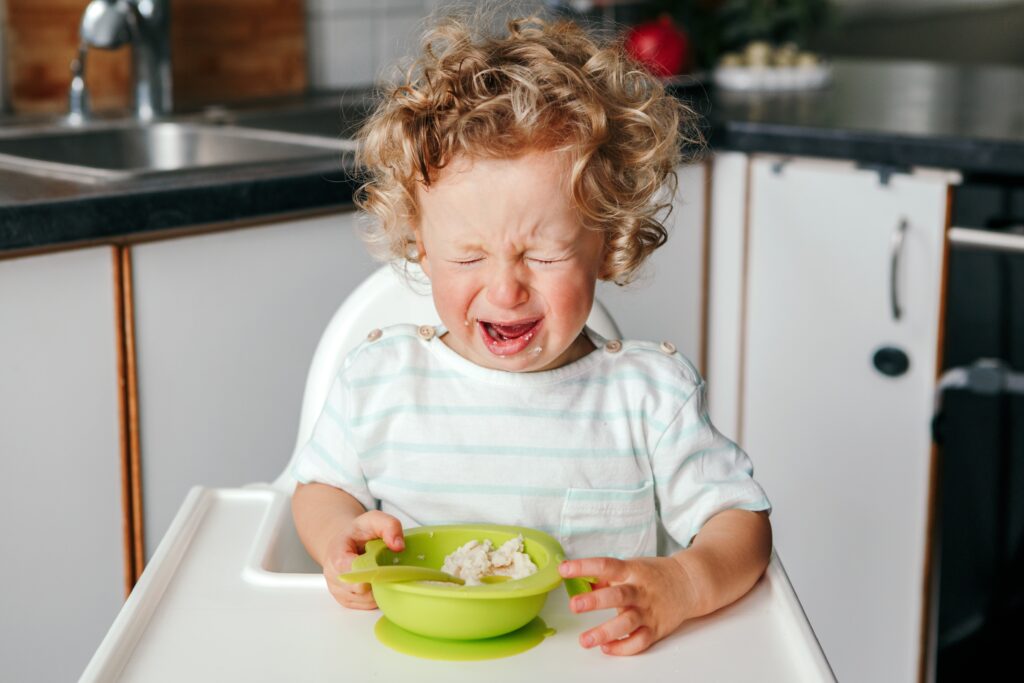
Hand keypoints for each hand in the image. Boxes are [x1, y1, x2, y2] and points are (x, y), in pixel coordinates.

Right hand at [322, 510, 404, 609]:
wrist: (346, 542)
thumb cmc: (358, 532)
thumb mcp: (374, 520)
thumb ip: (389, 526)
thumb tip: (399, 546)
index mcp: (336, 557)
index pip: (353, 573)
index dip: (371, 572)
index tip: (384, 566)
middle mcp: (334, 577)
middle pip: (362, 590)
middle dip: (379, 579)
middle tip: (389, 567)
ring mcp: (340, 592)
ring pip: (366, 600)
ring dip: (380, 588)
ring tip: (382, 571)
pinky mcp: (347, 601)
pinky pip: (367, 605)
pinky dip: (377, 595)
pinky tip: (378, 581)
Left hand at [558, 555, 701, 654]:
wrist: (688, 584)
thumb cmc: (653, 575)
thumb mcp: (630, 567)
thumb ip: (605, 576)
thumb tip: (580, 583)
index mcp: (632, 571)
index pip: (606, 565)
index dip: (584, 567)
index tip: (564, 569)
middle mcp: (640, 591)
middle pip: (618, 595)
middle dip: (595, 601)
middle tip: (575, 605)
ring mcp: (649, 611)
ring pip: (627, 623)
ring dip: (605, 632)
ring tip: (584, 640)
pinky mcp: (656, 629)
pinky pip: (639, 642)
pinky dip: (622, 647)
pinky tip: (606, 647)